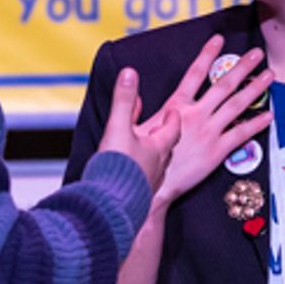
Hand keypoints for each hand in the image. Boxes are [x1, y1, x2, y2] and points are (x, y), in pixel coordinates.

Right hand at [96, 65, 179, 191]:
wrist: (111, 210)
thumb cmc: (116, 169)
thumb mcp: (118, 129)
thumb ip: (124, 101)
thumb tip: (130, 73)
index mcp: (159, 145)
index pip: (173, 127)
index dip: (174, 117)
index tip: (174, 111)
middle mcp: (160, 165)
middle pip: (170, 147)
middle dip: (171, 136)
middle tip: (172, 130)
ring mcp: (152, 183)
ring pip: (160, 166)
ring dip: (158, 158)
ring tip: (153, 155)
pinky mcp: (142, 200)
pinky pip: (149, 184)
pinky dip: (147, 176)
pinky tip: (137, 179)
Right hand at [145, 35, 273, 204]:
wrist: (149, 189)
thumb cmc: (136, 160)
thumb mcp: (128, 127)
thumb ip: (132, 103)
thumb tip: (129, 79)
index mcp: (176, 106)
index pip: (194, 73)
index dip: (207, 55)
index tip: (219, 40)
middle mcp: (196, 115)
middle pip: (224, 85)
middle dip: (242, 67)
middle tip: (257, 54)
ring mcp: (209, 133)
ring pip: (237, 106)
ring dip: (254, 89)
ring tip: (269, 76)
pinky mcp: (217, 152)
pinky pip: (241, 134)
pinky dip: (256, 124)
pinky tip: (269, 115)